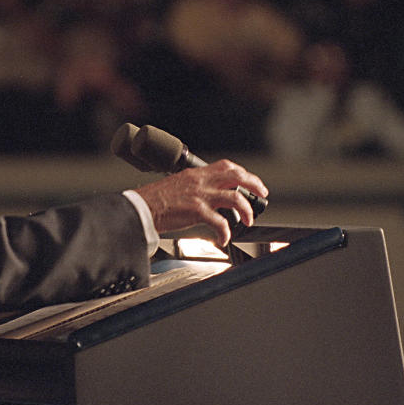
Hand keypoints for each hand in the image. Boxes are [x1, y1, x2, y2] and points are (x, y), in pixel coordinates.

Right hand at [134, 160, 267, 247]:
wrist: (141, 208)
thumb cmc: (155, 200)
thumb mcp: (178, 184)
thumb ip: (195, 187)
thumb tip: (210, 196)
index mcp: (196, 174)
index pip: (226, 166)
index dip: (243, 172)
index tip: (252, 181)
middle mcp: (200, 181)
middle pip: (236, 176)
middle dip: (254, 184)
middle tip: (262, 195)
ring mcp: (199, 195)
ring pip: (235, 197)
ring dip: (246, 209)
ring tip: (248, 220)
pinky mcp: (196, 211)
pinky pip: (220, 222)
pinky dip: (226, 232)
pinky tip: (224, 238)